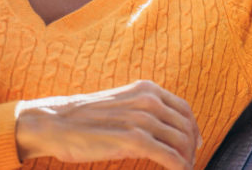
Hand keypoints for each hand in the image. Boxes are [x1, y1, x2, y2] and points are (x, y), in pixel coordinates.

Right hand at [15, 80, 201, 169]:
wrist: (56, 122)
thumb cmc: (85, 117)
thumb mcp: (121, 102)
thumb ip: (142, 108)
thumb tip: (162, 125)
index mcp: (147, 89)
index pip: (183, 108)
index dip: (193, 127)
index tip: (195, 142)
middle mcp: (149, 100)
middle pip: (185, 126)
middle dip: (191, 146)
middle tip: (190, 161)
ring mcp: (143, 119)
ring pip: (180, 141)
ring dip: (186, 158)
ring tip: (184, 169)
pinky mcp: (134, 140)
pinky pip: (168, 156)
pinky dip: (178, 166)